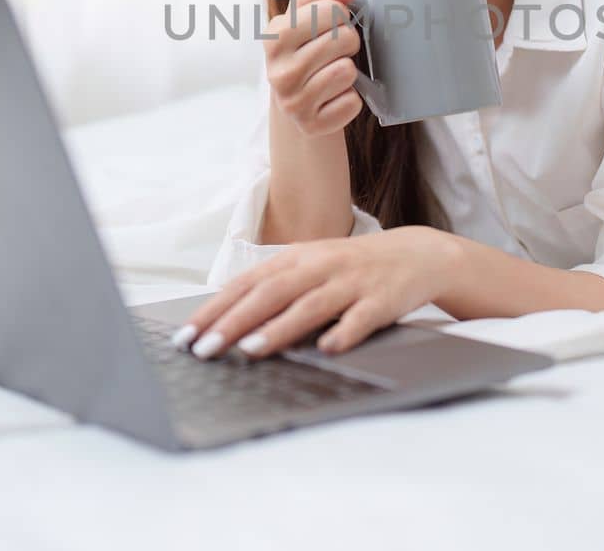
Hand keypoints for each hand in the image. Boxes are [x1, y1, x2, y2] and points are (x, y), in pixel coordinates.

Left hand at [174, 226, 458, 359]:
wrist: (417, 254)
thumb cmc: (353, 268)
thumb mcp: (311, 268)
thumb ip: (273, 288)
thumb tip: (224, 319)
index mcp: (297, 259)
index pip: (246, 284)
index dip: (214, 309)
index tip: (186, 335)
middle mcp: (320, 266)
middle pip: (270, 294)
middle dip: (233, 322)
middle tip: (204, 349)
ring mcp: (351, 282)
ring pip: (309, 305)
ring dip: (278, 328)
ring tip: (249, 349)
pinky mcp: (382, 300)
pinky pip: (361, 318)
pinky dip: (344, 332)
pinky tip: (328, 349)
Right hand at [265, 0, 366, 137]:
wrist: (297, 100)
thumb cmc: (306, 46)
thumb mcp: (306, 11)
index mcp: (274, 36)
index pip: (331, 9)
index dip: (340, 15)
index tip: (329, 26)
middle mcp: (278, 71)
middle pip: (344, 39)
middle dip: (348, 41)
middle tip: (334, 51)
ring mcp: (293, 102)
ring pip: (348, 71)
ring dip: (349, 70)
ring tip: (332, 72)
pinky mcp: (311, 125)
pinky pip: (352, 102)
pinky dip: (350, 97)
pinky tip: (333, 96)